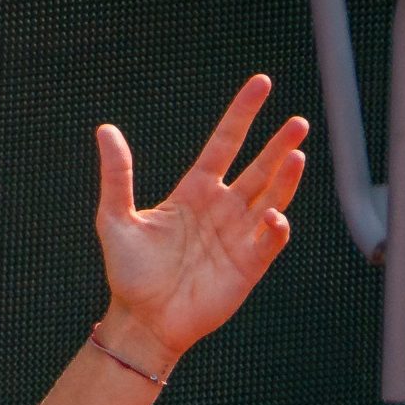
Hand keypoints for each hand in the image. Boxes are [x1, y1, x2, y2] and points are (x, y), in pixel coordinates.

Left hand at [93, 74, 306, 367]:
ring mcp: (238, 235)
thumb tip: (106, 130)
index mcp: (194, 191)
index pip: (225, 144)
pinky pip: (269, 240)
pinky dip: (275, 227)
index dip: (243, 114)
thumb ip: (116, 175)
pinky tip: (273, 214)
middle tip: (297, 121)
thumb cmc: (129, 272)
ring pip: (271, 197)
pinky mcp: (249, 265)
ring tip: (297, 153)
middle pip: (258, 168)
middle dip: (278, 145)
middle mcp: (222, 208)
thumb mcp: (115, 219)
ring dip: (286, 177)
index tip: (262, 84)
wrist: (142, 321)